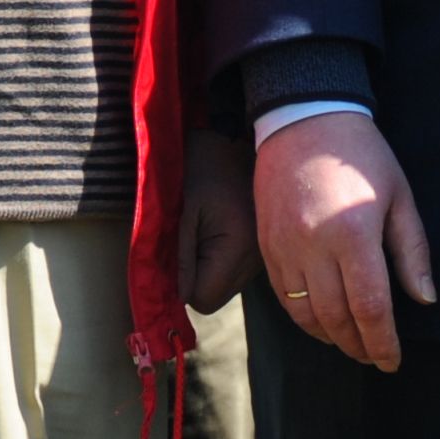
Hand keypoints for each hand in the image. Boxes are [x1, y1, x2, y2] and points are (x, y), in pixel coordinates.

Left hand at [179, 128, 258, 313]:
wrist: (233, 138)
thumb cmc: (202, 168)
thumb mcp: (183, 213)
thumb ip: (180, 259)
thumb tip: (177, 299)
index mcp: (238, 247)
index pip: (204, 300)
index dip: (183, 285)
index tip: (177, 257)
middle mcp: (257, 258)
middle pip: (215, 298)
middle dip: (196, 279)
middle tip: (189, 240)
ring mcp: (263, 255)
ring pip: (225, 288)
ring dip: (209, 270)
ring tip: (205, 231)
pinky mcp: (262, 249)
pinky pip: (234, 273)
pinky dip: (221, 261)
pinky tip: (219, 231)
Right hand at [255, 112, 436, 370]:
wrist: (304, 119)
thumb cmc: (361, 155)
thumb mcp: (399, 196)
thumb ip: (412, 252)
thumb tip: (424, 299)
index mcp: (354, 232)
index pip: (370, 306)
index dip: (382, 341)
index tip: (392, 360)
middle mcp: (315, 245)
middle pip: (337, 317)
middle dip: (359, 346)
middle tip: (375, 357)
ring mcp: (285, 247)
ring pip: (306, 314)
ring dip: (331, 338)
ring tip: (352, 344)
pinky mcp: (267, 246)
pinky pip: (283, 297)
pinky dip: (304, 319)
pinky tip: (322, 324)